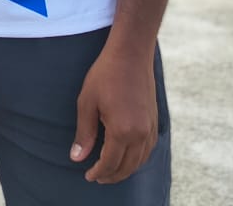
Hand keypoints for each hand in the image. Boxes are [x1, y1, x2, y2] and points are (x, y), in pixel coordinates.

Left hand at [70, 44, 158, 183]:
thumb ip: (84, 133)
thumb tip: (77, 158)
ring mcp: (150, 128)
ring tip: (110, 171)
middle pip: (127, 167)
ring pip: (140, 161)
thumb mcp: (87, 103)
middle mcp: (140, 134)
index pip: (110, 163)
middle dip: (111, 176)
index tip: (88, 176)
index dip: (98, 173)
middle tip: (97, 178)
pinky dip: (138, 159)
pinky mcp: (155, 121)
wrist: (130, 55)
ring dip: (126, 170)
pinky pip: (148, 149)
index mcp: (122, 131)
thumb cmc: (105, 75)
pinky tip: (128, 157)